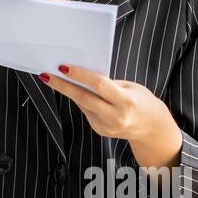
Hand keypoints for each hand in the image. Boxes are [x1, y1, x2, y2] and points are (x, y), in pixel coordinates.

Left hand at [40, 63, 183, 170]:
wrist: (151, 127)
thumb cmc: (141, 101)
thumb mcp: (129, 87)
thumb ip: (107, 83)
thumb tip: (81, 76)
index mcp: (127, 101)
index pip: (99, 85)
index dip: (80, 75)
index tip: (63, 67)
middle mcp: (116, 116)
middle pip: (83, 98)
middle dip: (63, 86)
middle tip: (46, 75)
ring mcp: (107, 126)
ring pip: (82, 104)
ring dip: (67, 91)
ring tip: (54, 79)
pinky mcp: (100, 131)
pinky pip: (86, 111)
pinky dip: (80, 100)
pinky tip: (75, 91)